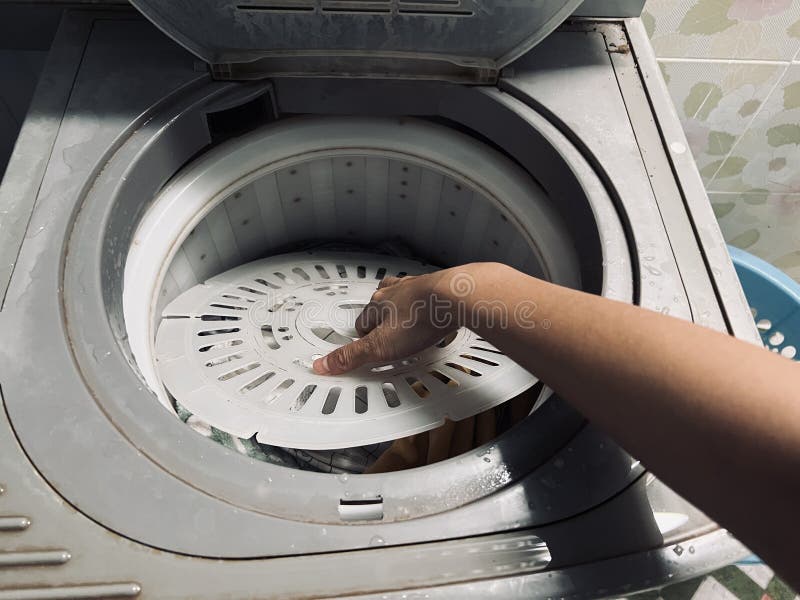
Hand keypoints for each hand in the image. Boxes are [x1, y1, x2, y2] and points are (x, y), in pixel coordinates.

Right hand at [312, 267, 466, 374]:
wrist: (456, 297)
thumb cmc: (419, 319)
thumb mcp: (380, 346)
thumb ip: (352, 356)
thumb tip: (322, 365)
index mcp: (377, 304)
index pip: (362, 322)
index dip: (364, 336)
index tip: (366, 345)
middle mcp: (396, 291)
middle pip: (381, 304)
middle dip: (381, 316)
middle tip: (385, 330)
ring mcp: (419, 286)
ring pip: (405, 293)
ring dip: (404, 303)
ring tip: (408, 317)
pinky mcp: (440, 287)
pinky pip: (430, 293)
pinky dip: (429, 301)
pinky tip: (436, 311)